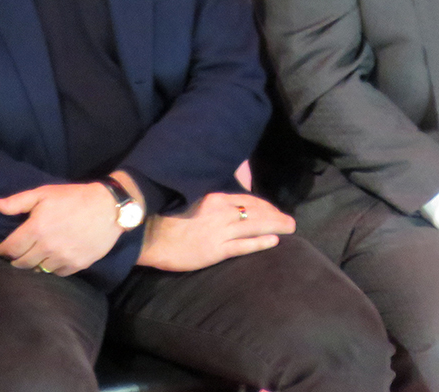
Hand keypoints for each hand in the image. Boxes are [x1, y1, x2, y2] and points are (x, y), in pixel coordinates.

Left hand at [0, 182, 120, 275]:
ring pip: (38, 270)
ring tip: (35, 257)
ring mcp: (62, 258)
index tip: (2, 250)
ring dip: (34, 264)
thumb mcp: (45, 193)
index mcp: (36, 228)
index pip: (11, 248)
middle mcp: (47, 247)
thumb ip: (19, 201)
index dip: (3, 250)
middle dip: (16, 259)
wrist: (108, 207)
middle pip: (22, 263)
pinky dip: (52, 268)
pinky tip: (52, 259)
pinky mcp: (76, 265)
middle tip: (17, 254)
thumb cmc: (74, 197)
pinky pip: (57, 273)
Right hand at [137, 193, 295, 271]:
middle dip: (275, 215)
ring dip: (275, 226)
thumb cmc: (166, 215)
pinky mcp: (216, 250)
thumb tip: (227, 189)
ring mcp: (220, 231)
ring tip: (289, 228)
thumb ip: (210, 195)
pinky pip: (244, 245)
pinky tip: (274, 241)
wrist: (149, 234)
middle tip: (289, 220)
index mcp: (215, 197)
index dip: (264, 204)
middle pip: (256, 211)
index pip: (247, 198)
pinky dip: (261, 242)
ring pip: (254, 226)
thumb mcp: (190, 196)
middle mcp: (222, 211)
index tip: (273, 209)